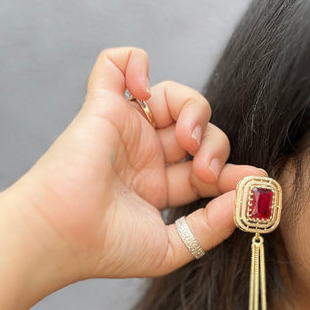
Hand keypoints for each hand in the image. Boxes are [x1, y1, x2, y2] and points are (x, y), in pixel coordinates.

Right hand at [11, 47, 263, 297]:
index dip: (232, 172)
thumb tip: (250, 199)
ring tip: (187, 137)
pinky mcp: (102, 105)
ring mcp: (124, 128)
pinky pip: (116, 62)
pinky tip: (144, 91)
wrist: (59, 235)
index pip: (206, 169)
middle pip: (198, 130)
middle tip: (205, 171)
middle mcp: (143, 155)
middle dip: (216, 145)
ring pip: (172, 94)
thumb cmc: (105, 247)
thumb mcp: (172, 248)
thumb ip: (213, 226)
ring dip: (195, 108)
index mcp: (157, 187)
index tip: (250, 181)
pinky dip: (135, 61)